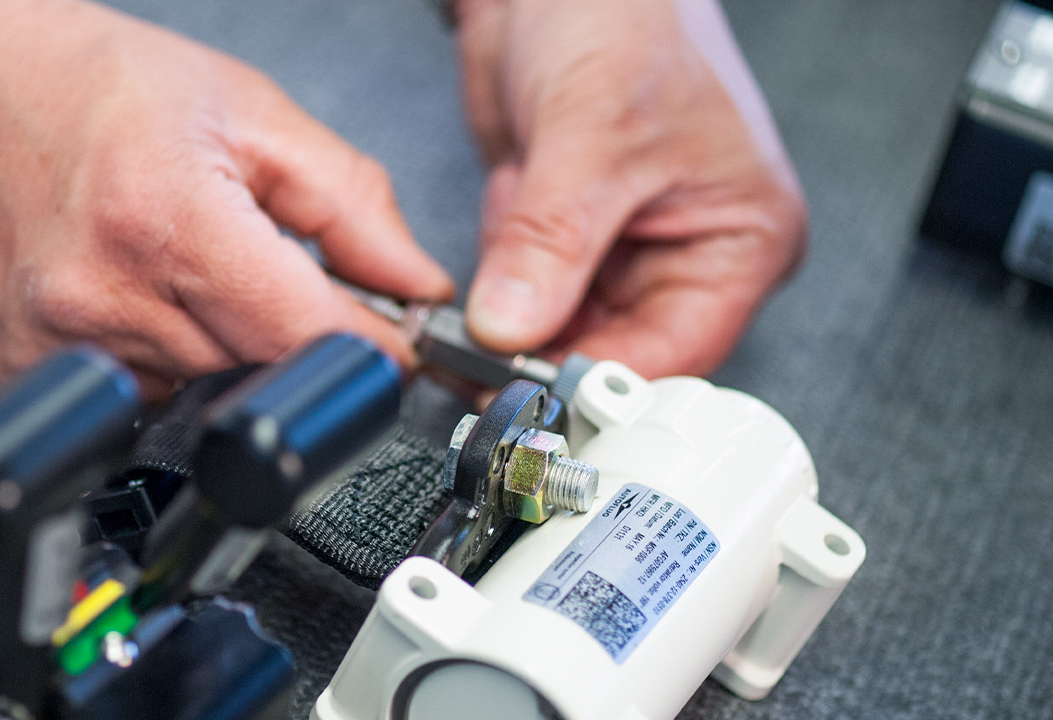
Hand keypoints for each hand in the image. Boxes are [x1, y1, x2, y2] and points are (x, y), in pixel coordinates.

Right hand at [0, 0, 451, 397]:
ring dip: (217, 345)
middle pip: (258, 372)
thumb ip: (350, 204)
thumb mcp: (246, 112)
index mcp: (170, 222)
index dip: (373, 350)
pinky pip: (131, 398)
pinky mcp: (8, 375)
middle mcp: (102, 299)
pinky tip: (129, 295)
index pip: (310, 335)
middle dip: (289, 335)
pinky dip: (155, 359)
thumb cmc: (84, 83)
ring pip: (196, 393)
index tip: (399, 351)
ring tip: (180, 266)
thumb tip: (417, 285)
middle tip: (265, 270)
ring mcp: (49, 349)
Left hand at [455, 0, 805, 376]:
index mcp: (740, 241)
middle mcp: (686, 256)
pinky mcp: (563, 240)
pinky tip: (500, 222)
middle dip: (545, 350)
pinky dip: (495, 279)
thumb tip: (511, 327)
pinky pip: (521, 294)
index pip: (673, 353)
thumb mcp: (589, 133)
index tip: (533, 396)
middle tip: (486, 355)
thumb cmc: (625, 14)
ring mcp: (620, 252)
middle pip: (613, 353)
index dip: (600, 383)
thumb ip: (550, 240)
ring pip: (558, 332)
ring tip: (496, 261)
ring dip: (514, 311)